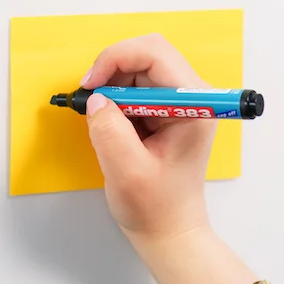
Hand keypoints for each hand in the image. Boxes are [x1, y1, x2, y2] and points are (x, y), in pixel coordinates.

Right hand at [80, 34, 215, 244]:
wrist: (169, 229)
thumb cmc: (156, 207)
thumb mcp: (127, 172)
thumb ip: (110, 131)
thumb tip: (95, 99)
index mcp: (194, 107)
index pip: (155, 54)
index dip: (117, 59)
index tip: (91, 86)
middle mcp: (191, 97)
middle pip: (146, 55)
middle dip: (111, 70)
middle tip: (89, 98)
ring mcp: (179, 102)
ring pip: (137, 68)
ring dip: (111, 85)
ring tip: (100, 119)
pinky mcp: (165, 110)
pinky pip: (134, 86)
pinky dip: (114, 97)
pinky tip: (109, 123)